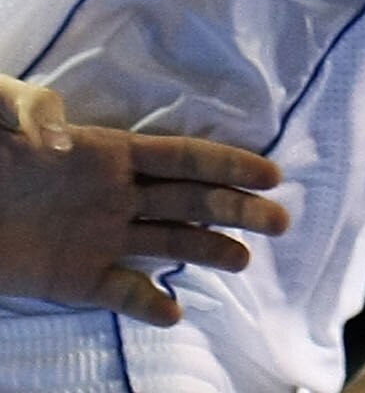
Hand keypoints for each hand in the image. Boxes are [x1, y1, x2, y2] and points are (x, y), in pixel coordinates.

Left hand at [0, 91, 287, 327]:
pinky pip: (119, 291)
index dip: (227, 163)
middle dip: (237, 209)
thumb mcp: (1, 111)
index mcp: (110, 152)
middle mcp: (118, 195)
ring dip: (208, 250)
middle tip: (280, 222)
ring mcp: (100, 238)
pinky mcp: (74, 278)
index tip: (270, 173)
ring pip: (167, 242)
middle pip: (190, 200)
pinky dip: (147, 303)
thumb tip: (61, 135)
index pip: (181, 156)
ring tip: (245, 260)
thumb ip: (29, 109)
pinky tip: (173, 311)